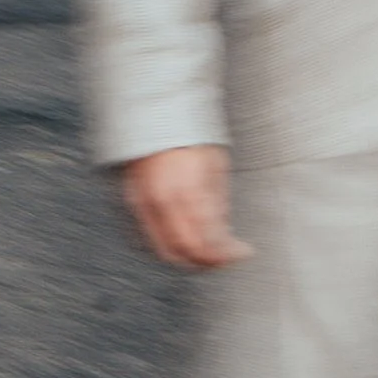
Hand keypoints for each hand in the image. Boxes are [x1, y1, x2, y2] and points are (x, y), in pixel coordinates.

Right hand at [119, 144, 251, 269]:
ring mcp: (144, 204)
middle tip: (226, 257)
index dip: (227, 254)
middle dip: (208, 261)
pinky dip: (169, 245)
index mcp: (188, 192)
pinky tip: (186, 240)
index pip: (207, 242)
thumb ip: (218, 205)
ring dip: (189, 257)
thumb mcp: (216, 167)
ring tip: (209, 252)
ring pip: (165, 249)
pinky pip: (150, 237)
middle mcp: (162, 202)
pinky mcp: (134, 203)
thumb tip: (225, 234)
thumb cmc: (189, 136)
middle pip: (185, 251)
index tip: (243, 252)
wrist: (155, 116)